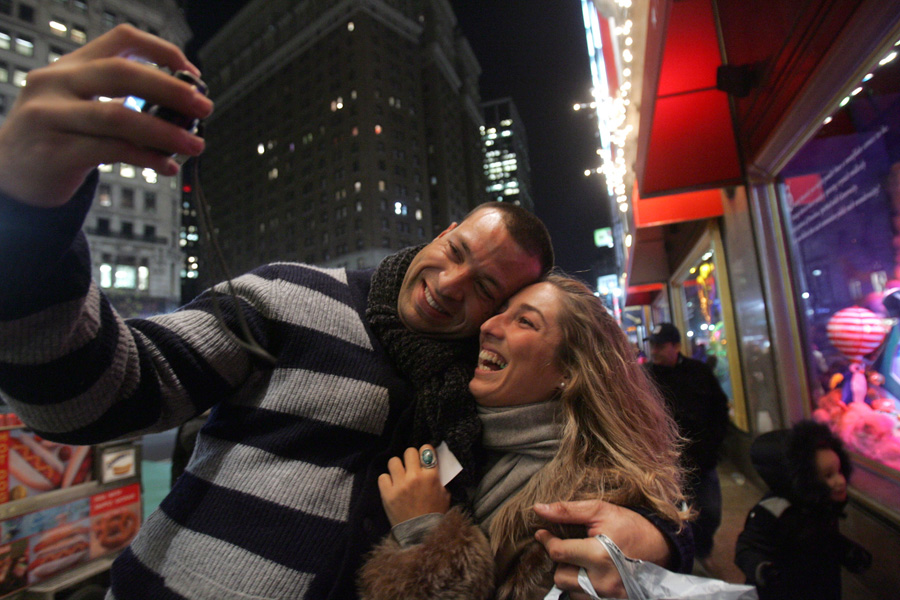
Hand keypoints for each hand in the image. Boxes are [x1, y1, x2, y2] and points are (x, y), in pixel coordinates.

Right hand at [0, 24, 212, 207]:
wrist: (7, 175)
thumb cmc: (56, 138)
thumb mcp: (79, 106)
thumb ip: (120, 100)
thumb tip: (182, 109)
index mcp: (70, 66)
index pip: (120, 40)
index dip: (162, 51)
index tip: (193, 74)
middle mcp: (56, 83)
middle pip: (122, 73)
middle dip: (171, 89)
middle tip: (204, 107)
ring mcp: (51, 117)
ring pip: (118, 116)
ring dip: (165, 132)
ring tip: (195, 145)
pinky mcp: (53, 152)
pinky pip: (110, 151)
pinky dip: (146, 158)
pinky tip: (166, 166)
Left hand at [377, 445, 449, 526]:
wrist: (421, 534)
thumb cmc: (435, 514)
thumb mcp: (444, 494)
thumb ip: (439, 479)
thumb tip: (433, 466)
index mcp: (431, 476)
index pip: (426, 450)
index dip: (425, 450)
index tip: (424, 456)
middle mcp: (414, 477)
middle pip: (409, 451)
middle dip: (411, 457)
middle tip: (411, 466)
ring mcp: (399, 485)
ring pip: (393, 461)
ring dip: (397, 467)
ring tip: (400, 475)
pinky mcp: (387, 494)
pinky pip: (382, 476)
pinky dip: (387, 480)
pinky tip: (392, 486)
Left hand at [534, 500, 670, 598]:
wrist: (661, 547)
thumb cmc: (630, 526)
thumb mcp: (601, 511)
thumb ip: (567, 510)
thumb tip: (539, 509)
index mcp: (600, 555)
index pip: (559, 553)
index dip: (547, 540)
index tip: (542, 533)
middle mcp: (604, 581)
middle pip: (560, 576)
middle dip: (561, 560)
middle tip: (570, 547)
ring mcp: (608, 595)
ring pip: (569, 589)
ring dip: (570, 574)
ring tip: (582, 560)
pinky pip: (581, 597)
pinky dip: (580, 585)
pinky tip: (589, 572)